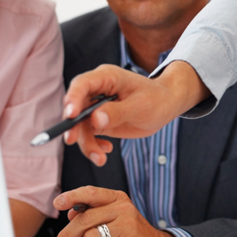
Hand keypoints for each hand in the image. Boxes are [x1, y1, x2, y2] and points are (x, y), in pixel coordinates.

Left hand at [53, 186, 183, 236]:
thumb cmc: (134, 236)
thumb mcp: (116, 218)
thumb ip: (95, 212)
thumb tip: (71, 212)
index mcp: (118, 200)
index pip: (91, 193)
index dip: (71, 196)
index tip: (57, 203)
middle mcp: (123, 209)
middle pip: (84, 219)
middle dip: (67, 235)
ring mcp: (127, 226)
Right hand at [63, 60, 208, 165]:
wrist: (166, 105)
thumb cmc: (156, 99)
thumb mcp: (141, 106)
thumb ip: (118, 112)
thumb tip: (95, 119)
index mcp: (107, 77)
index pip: (82, 84)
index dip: (73, 98)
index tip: (71, 115)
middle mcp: (97, 91)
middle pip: (76, 107)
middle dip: (73, 125)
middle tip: (72, 140)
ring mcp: (96, 107)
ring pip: (80, 126)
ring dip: (86, 143)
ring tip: (100, 158)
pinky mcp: (99, 121)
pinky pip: (88, 135)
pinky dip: (94, 146)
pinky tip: (106, 151)